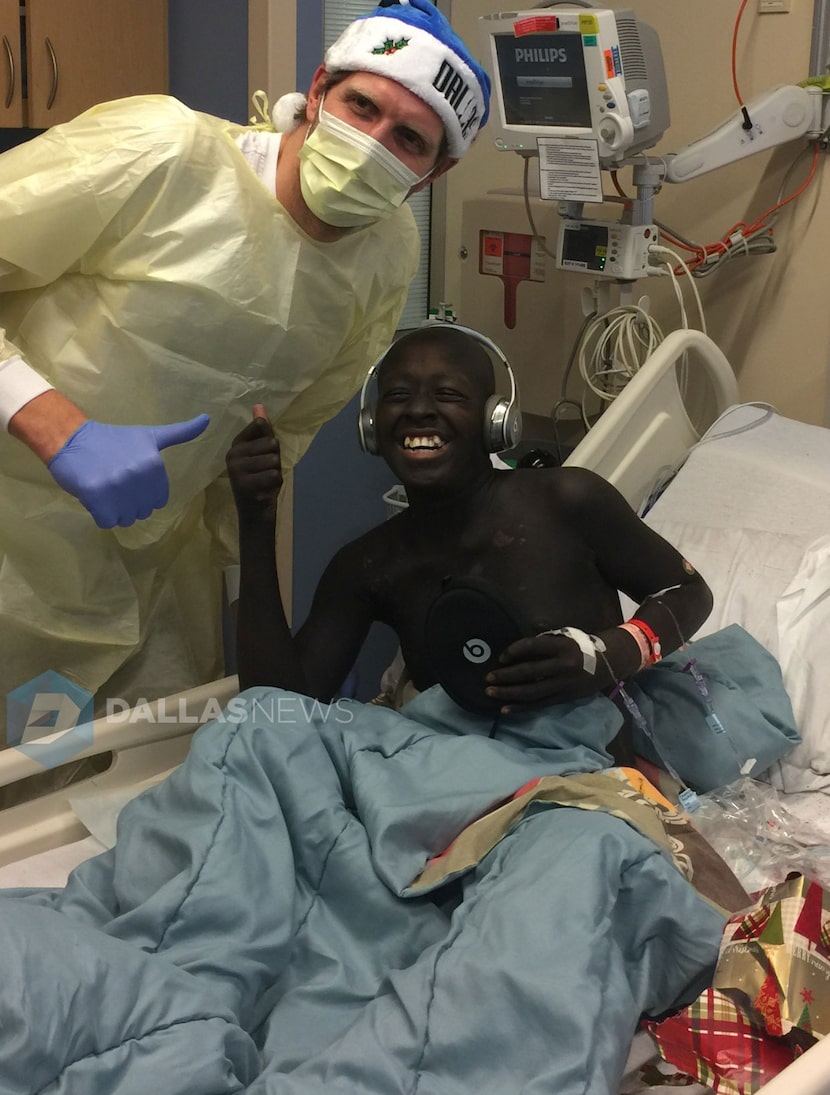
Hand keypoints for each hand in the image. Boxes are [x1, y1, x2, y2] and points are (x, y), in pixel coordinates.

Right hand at [47, 415, 209, 528]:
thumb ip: (180, 433)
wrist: (72, 438)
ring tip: (105, 488)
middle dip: (129, 502)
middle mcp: (138, 475)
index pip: (158, 501)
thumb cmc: (113, 440)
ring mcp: (117, 487)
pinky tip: (95, 496)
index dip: (144, 494)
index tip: (131, 478)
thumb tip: (208, 419)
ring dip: (114, 510)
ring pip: (125, 519)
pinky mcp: (96, 496)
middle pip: (142, 511)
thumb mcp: (150, 435)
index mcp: (154, 464)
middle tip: (115, 482)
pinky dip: (100, 514)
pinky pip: (107, 522)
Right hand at [226, 405, 281, 522]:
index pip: (261, 427)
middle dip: (275, 459)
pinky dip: (275, 483)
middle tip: (265, 473)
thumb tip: (259, 406)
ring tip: (265, 481)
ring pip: (274, 459)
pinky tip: (265, 490)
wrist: (255, 514)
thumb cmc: (260, 481)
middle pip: (271, 443)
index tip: (262, 456)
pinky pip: (274, 474)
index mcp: (236, 445)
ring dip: (275, 471)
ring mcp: (237, 470)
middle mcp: (232, 455)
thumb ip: (262, 431)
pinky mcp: (245, 484)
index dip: (271, 443)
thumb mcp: (262, 454)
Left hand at [484, 631, 603, 712]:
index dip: (513, 651)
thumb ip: (543, 642)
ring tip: (490, 692)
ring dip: (508, 693)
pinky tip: (505, 709)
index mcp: (562, 646)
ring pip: (531, 692)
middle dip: (505, 676)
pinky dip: (521, 707)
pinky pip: (539, 704)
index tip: (501, 657)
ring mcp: (563, 684)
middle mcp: (562, 666)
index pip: (531, 647)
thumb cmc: (581, 646)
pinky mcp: (564, 698)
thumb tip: (516, 649)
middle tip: (487, 678)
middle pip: (528, 672)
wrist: (608, 663)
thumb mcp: (565, 637)